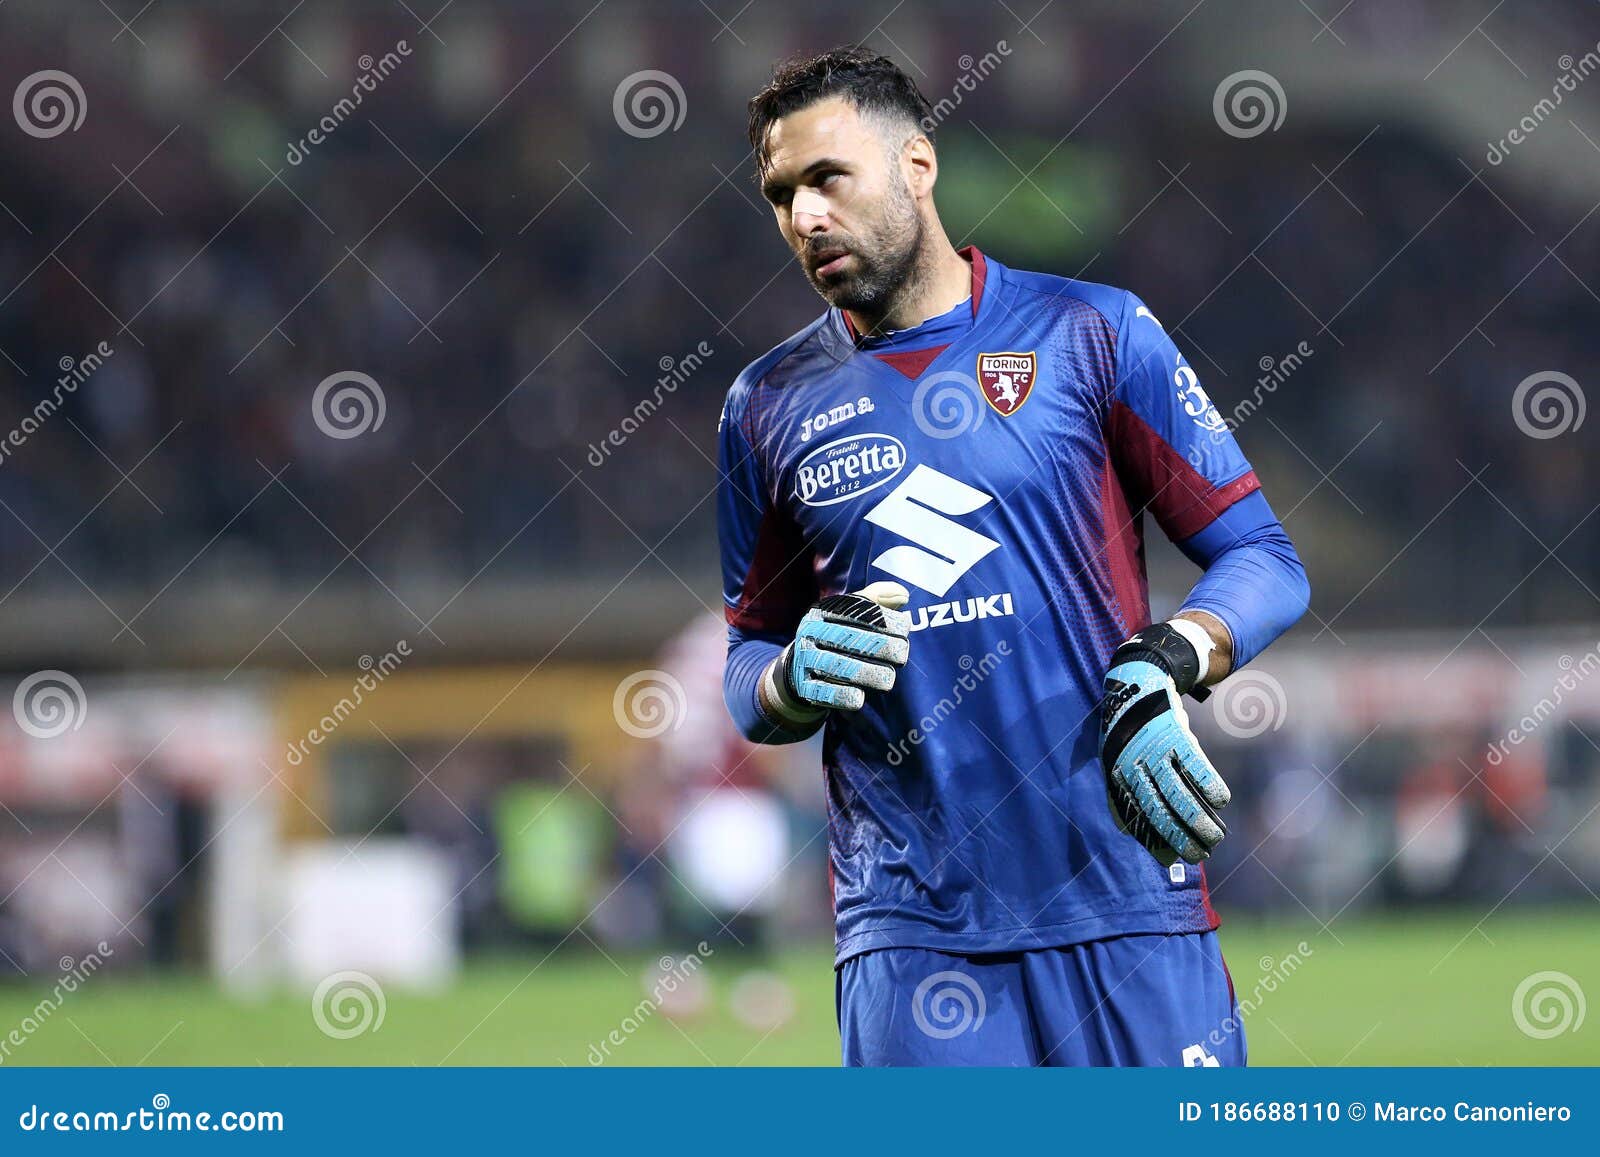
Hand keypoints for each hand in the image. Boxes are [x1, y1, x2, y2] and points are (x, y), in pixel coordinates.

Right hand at [763, 582, 910, 720]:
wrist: (801, 666)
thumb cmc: (838, 634)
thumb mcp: (852, 612)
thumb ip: (878, 600)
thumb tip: (903, 595)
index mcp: (823, 610)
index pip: (856, 611)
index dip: (883, 619)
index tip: (904, 628)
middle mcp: (810, 632)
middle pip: (849, 638)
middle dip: (881, 646)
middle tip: (901, 655)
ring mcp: (805, 659)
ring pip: (838, 666)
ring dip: (868, 674)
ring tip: (888, 680)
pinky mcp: (804, 685)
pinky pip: (824, 691)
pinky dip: (843, 695)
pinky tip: (860, 697)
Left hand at [1100, 622, 1229, 864]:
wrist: (1138, 679)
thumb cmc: (1134, 729)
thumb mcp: (1124, 758)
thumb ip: (1136, 792)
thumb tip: (1154, 831)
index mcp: (1118, 772)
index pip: (1136, 814)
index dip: (1156, 838)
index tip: (1174, 859)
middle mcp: (1131, 763)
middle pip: (1158, 807)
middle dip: (1180, 834)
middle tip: (1202, 854)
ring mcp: (1151, 747)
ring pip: (1176, 790)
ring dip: (1198, 817)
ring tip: (1215, 835)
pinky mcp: (1172, 731)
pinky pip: (1192, 762)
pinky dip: (1207, 782)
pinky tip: (1222, 800)